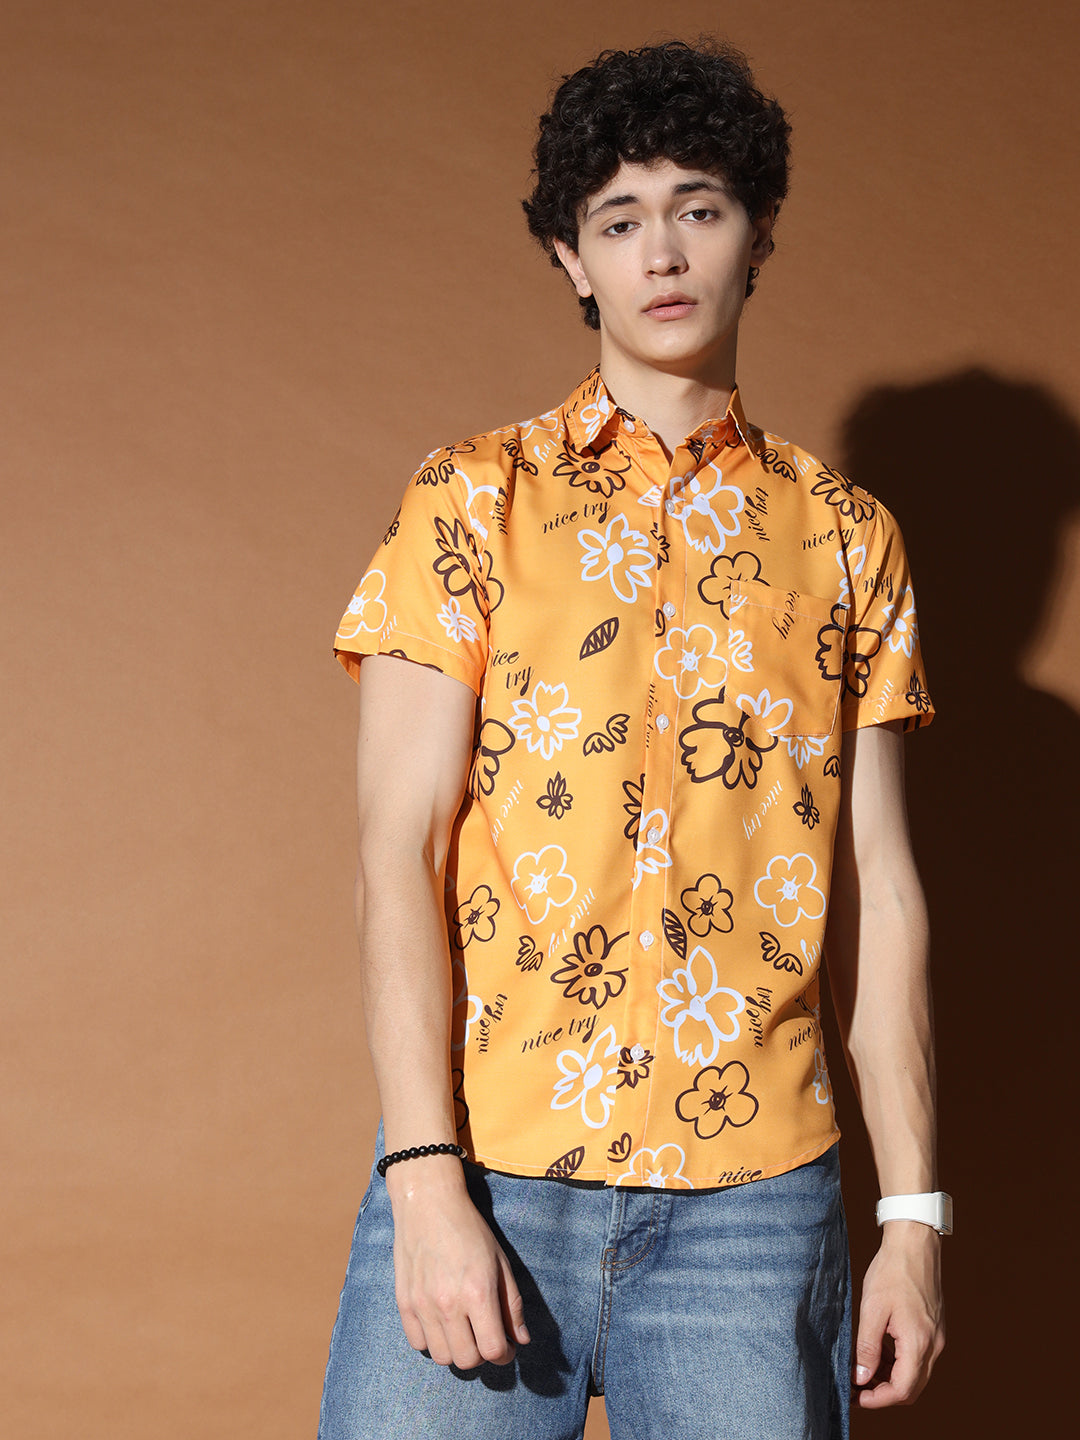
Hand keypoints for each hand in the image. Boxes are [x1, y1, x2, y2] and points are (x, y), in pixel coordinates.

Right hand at [388, 1157, 529, 1368]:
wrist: (428, 1204)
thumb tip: (521, 1340)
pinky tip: (441, 1323)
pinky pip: (418, 1344)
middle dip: (481, 1355)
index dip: (504, 1354)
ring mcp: (423, 1305)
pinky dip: (431, 1341)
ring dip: (456, 1351)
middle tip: (484, 1337)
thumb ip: (512, 1304)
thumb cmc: (470, 1230)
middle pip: (467, 1360)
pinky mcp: (404, 1302)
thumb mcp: (500, 1261)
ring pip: (442, 1357)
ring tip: (463, 1331)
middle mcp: (448, 1304)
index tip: (505, 1347)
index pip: (492, 1350)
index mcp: (478, 1292)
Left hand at [852, 1221, 943, 1406]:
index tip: (854, 1396)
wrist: (914, 1243)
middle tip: (855, 1388)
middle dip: (882, 1393)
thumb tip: (862, 1378)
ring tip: (862, 1370)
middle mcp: (933, 1345)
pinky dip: (898, 1362)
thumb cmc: (892, 1271)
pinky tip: (878, 1352)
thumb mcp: (872, 1309)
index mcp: (919, 1343)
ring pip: (914, 1374)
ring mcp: (936, 1337)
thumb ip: (868, 1347)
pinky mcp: (933, 1329)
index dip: (877, 1399)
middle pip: (910, 1388)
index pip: (901, 1390)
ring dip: (889, 1378)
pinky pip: (917, 1357)